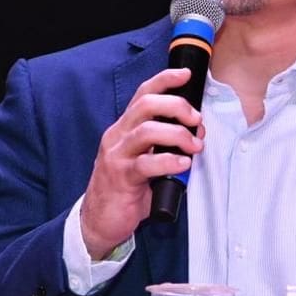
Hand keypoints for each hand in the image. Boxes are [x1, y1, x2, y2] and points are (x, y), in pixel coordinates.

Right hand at [80, 67, 203, 258]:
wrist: (99, 221)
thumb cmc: (125, 190)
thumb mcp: (144, 161)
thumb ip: (163, 147)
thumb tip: (195, 137)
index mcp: (123, 129)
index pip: (142, 94)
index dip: (164, 80)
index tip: (186, 74)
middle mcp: (117, 137)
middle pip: (146, 105)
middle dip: (176, 106)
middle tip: (196, 121)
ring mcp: (117, 156)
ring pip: (147, 131)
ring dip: (178, 135)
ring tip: (194, 146)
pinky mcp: (121, 178)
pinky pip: (146, 164)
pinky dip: (169, 161)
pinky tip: (183, 165)